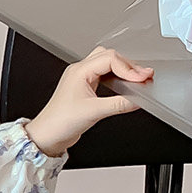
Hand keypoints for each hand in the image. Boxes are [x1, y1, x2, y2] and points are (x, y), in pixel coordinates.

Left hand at [23, 47, 152, 156]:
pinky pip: (103, 74)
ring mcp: (81, 78)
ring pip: (107, 64)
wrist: (47, 135)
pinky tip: (124, 84)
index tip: (142, 78)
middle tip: (144, 76)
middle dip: (128, 65)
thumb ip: (119, 105)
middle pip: (110, 57)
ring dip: (123, 69)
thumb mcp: (94, 112)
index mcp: (79, 71)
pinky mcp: (84, 87)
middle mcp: (79, 71)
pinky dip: (116, 77)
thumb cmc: (60, 122)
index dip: (129, 68)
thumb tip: (138, 100)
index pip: (111, 59)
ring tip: (137, 78)